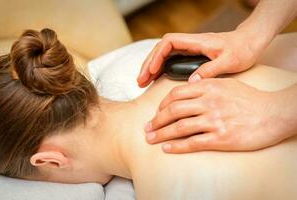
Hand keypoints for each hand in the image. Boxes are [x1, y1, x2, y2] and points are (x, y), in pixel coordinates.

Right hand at [137, 31, 262, 87]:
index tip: (152, 71)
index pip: (169, 43)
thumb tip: (191, 82)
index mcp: (198, 42)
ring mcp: (190, 49)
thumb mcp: (230, 61)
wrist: (250, 42)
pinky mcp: (192, 54)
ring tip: (143, 81)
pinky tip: (156, 78)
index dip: (157, 56)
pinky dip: (161, 68)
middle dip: (149, 63)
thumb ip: (211, 70)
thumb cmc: (243, 49)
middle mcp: (191, 43)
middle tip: (140, 81)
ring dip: (152, 66)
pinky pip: (171, 59)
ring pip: (164, 54)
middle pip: (161, 49)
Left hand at [145, 79, 295, 152]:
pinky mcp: (221, 138)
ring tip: (151, 139)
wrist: (274, 113)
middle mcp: (209, 102)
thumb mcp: (228, 83)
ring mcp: (214, 120)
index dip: (162, 104)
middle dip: (156, 120)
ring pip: (179, 127)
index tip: (156, 113)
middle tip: (147, 128)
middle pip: (173, 111)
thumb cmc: (251, 98)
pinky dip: (177, 146)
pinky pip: (193, 142)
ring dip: (161, 134)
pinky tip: (167, 148)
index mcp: (209, 87)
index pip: (176, 94)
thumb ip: (207, 84)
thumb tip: (189, 87)